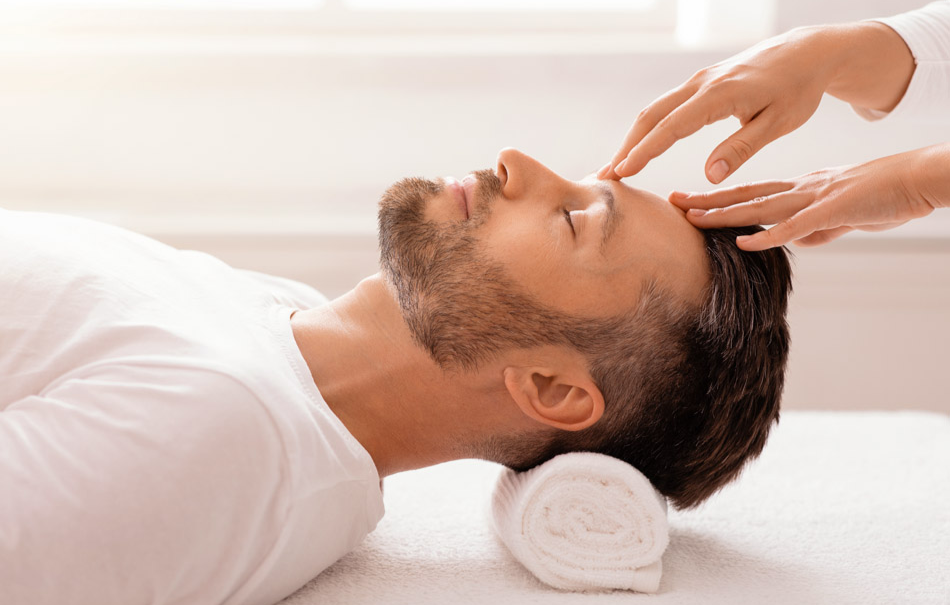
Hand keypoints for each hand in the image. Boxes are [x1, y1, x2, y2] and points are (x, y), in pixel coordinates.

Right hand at [599, 23, 913, 183]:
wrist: (807, 52)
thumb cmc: (798, 90)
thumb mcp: (778, 123)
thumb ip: (742, 149)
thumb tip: (708, 176)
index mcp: (719, 94)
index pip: (671, 127)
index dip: (644, 152)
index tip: (622, 174)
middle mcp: (702, 83)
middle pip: (651, 116)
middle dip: (626, 147)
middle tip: (605, 177)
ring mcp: (699, 81)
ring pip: (654, 110)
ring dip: (632, 138)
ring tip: (616, 167)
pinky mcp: (701, 83)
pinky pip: (666, 106)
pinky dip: (648, 128)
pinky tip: (641, 147)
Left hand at [668, 145, 949, 250]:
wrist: (919, 180)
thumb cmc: (883, 197)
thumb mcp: (840, 215)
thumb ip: (814, 228)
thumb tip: (792, 241)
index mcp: (801, 189)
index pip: (750, 192)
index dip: (718, 197)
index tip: (687, 201)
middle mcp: (801, 189)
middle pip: (745, 195)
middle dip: (707, 201)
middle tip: (672, 203)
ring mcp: (815, 197)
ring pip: (761, 206)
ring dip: (726, 215)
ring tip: (693, 219)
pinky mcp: (834, 209)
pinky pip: (796, 225)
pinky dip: (770, 235)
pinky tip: (745, 243)